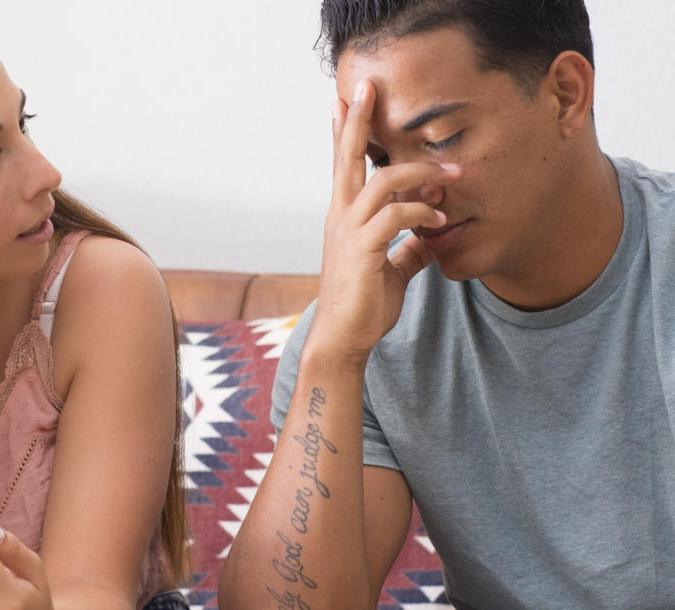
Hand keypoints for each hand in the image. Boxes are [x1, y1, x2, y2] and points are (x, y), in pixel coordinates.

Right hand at [309, 80, 459, 365]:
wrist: (343, 339)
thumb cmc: (363, 305)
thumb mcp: (391, 269)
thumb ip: (408, 248)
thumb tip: (430, 237)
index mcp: (345, 217)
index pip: (344, 165)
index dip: (346, 132)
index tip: (346, 100)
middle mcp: (341, 217)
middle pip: (347, 158)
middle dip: (357, 121)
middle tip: (365, 87)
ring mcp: (349, 231)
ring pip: (380, 181)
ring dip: (420, 173)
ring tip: (451, 176)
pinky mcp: (362, 250)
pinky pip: (395, 216)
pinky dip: (421, 213)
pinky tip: (440, 223)